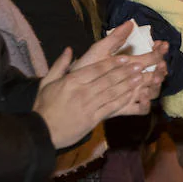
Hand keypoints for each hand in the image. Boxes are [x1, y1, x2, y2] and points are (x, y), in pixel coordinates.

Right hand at [35, 29, 163, 147]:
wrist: (42, 131)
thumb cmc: (44, 107)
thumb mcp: (46, 82)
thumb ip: (59, 65)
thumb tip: (69, 50)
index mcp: (71, 81)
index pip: (96, 69)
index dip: (113, 63)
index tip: (125, 58)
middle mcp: (82, 92)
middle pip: (108, 79)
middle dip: (125, 72)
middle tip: (140, 65)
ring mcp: (88, 106)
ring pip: (112, 93)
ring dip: (128, 85)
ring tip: (140, 78)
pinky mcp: (93, 119)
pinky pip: (111, 108)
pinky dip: (122, 101)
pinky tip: (132, 95)